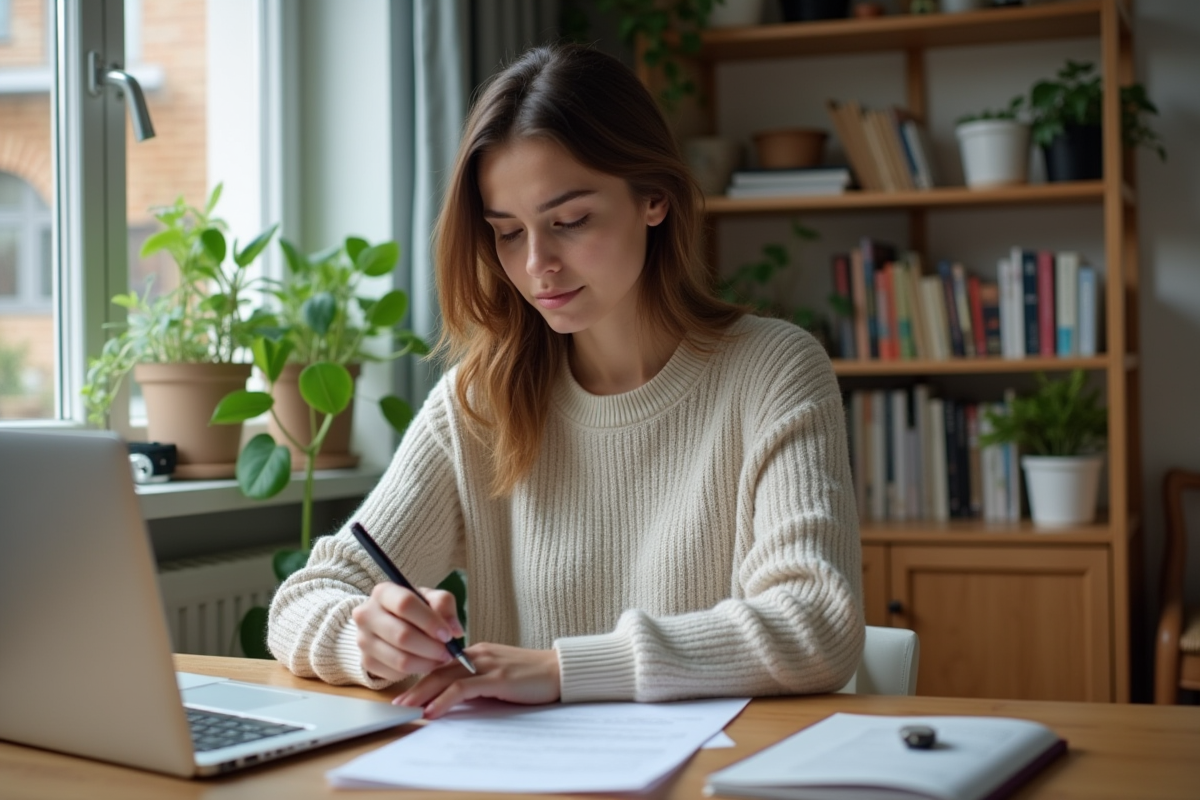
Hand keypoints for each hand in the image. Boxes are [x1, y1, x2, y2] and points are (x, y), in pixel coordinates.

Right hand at [351, 583, 463, 681]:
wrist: (389, 623)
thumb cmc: (414, 609)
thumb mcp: (430, 599)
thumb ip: (444, 606)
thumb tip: (455, 631)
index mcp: (383, 592)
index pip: (405, 604)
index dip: (429, 621)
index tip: (448, 635)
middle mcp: (366, 615)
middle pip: (402, 635)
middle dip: (431, 648)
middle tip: (448, 653)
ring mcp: (363, 640)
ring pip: (400, 659)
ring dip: (426, 663)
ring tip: (440, 659)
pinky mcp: (366, 661)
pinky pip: (395, 673)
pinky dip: (415, 671)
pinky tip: (425, 663)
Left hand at [392, 643, 561, 718]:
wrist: (560, 671)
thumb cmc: (532, 677)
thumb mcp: (499, 676)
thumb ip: (478, 683)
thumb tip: (455, 700)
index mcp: (477, 653)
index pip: (442, 665)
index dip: (422, 680)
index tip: (407, 695)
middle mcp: (478, 654)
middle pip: (438, 670)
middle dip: (415, 688)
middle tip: (397, 704)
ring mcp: (487, 664)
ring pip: (445, 677)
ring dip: (422, 694)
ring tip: (407, 709)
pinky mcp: (496, 678)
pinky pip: (462, 689)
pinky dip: (444, 700)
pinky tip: (432, 711)